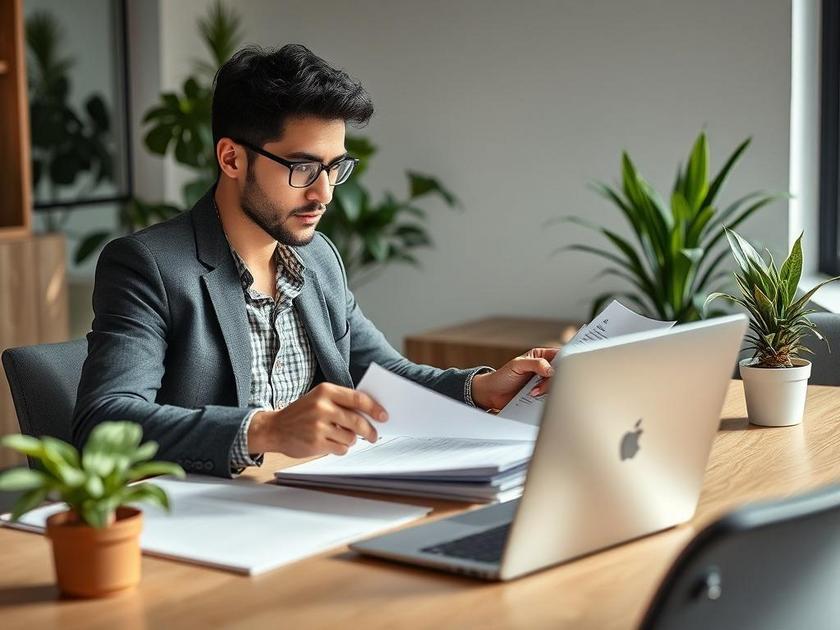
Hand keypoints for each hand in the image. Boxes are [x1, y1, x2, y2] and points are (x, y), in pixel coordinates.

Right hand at [247, 383, 388, 457]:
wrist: (274, 428)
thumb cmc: (301, 413)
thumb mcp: (319, 398)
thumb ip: (342, 402)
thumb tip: (371, 413)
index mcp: (325, 391)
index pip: (358, 399)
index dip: (374, 408)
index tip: (384, 416)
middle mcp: (322, 407)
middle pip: (357, 421)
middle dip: (370, 431)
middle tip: (374, 435)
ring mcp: (318, 426)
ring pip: (351, 437)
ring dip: (351, 440)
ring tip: (340, 436)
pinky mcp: (315, 443)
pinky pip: (341, 448)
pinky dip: (341, 448)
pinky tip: (331, 443)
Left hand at [471, 347, 558, 409]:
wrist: (493, 394)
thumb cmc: (502, 376)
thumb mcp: (517, 365)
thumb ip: (535, 364)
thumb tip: (551, 369)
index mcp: (541, 356)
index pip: (559, 355)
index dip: (563, 361)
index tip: (557, 370)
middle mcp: (544, 369)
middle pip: (561, 373)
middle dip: (552, 380)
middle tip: (539, 384)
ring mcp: (544, 382)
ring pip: (557, 386)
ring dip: (547, 390)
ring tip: (533, 391)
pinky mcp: (542, 395)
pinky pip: (551, 397)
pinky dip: (545, 398)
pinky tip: (533, 396)